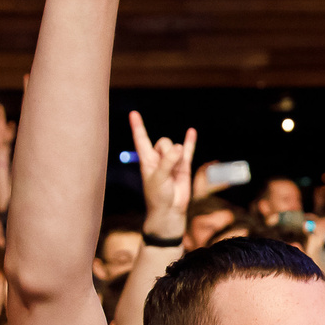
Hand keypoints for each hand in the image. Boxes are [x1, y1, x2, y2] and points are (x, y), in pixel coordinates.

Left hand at [127, 111, 196, 238]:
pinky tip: (191, 131)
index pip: (141, 139)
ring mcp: (171, 161)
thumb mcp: (158, 178)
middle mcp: (158, 158)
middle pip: (164, 142)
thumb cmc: (157, 196)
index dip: (137, 126)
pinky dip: (190, 141)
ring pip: (175, 148)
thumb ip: (167, 161)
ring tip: (175, 174)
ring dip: (177, 158)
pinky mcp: (183, 166)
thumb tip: (179, 147)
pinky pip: (188, 150)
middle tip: (167, 168)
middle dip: (168, 151)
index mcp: (146, 160)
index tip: (133, 113)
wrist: (169, 211)